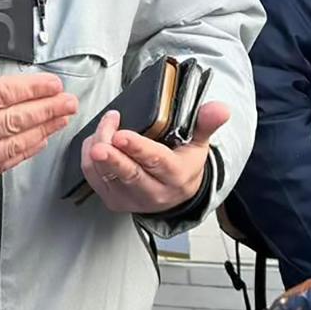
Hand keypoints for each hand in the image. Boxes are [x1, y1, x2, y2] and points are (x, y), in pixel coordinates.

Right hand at [0, 15, 78, 190]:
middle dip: (46, 109)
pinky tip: (40, 141)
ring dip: (42, 131)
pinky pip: (2, 164)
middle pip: (13, 120)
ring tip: (63, 119)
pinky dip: (24, 152)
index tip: (52, 83)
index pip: (0, 95)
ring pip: (12, 144)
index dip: (31, 89)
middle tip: (70, 101)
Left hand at [80, 102, 229, 214]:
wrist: (177, 195)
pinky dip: (88, 157)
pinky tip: (95, 140)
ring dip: (98, 148)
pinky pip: (94, 178)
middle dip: (113, 158)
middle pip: (129, 175)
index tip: (122, 136)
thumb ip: (206, 124)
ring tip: (104, 124)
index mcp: (176, 176)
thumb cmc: (184, 163)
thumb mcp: (198, 143)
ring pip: (107, 175)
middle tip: (100, 144)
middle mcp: (154, 192)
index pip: (156, 162)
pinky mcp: (114, 201)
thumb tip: (221, 108)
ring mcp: (131, 200)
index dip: (139, 149)